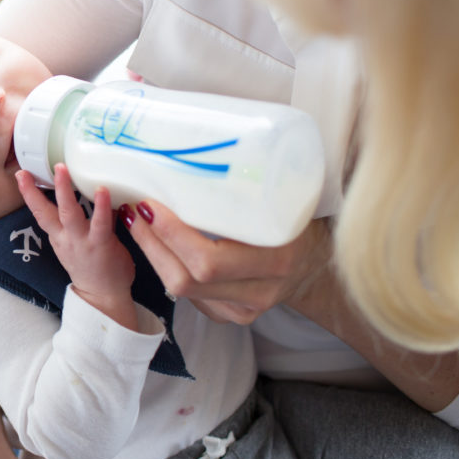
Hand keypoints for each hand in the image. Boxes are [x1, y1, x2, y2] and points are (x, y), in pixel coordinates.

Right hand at [17, 165, 137, 328]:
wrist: (104, 299)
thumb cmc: (96, 269)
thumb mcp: (80, 243)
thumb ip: (84, 221)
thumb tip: (93, 194)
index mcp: (59, 237)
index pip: (40, 212)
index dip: (29, 194)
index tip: (21, 175)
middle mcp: (66, 239)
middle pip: (46, 212)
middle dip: (35, 190)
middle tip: (28, 170)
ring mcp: (82, 242)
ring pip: (69, 213)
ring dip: (64, 190)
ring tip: (62, 169)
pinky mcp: (101, 245)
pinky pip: (100, 222)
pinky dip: (101, 205)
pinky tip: (103, 189)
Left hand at [121, 200, 333, 324]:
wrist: (322, 259)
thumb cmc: (298, 215)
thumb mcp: (282, 196)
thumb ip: (244, 183)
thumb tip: (193, 143)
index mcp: (277, 259)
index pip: (210, 260)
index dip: (172, 234)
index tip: (150, 204)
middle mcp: (261, 291)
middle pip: (187, 280)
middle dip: (152, 244)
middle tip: (136, 211)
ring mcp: (246, 309)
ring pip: (183, 291)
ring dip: (153, 255)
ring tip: (139, 223)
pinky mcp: (232, 315)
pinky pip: (190, 297)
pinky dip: (169, 267)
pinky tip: (159, 244)